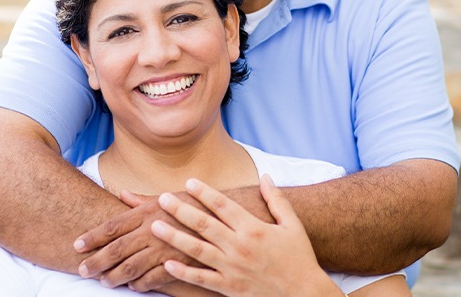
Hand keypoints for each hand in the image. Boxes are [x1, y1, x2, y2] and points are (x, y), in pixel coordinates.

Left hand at [74, 191, 202, 290]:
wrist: (225, 216)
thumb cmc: (194, 204)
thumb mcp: (166, 198)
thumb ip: (141, 200)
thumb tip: (121, 193)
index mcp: (148, 211)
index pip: (113, 225)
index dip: (93, 236)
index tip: (77, 244)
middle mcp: (153, 229)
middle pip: (117, 248)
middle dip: (97, 260)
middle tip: (81, 269)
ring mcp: (165, 248)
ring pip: (131, 267)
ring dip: (114, 276)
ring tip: (103, 281)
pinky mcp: (178, 263)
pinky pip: (153, 278)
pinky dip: (140, 284)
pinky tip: (133, 287)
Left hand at [151, 175, 343, 296]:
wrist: (305, 295)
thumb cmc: (299, 257)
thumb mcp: (291, 224)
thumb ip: (276, 199)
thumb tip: (265, 176)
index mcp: (253, 229)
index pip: (223, 205)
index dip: (205, 192)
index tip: (189, 181)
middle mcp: (239, 247)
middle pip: (204, 224)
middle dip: (181, 210)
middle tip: (162, 198)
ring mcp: (232, 269)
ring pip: (197, 250)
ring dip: (174, 237)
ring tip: (155, 227)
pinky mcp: (229, 288)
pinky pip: (202, 280)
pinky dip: (183, 273)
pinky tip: (166, 264)